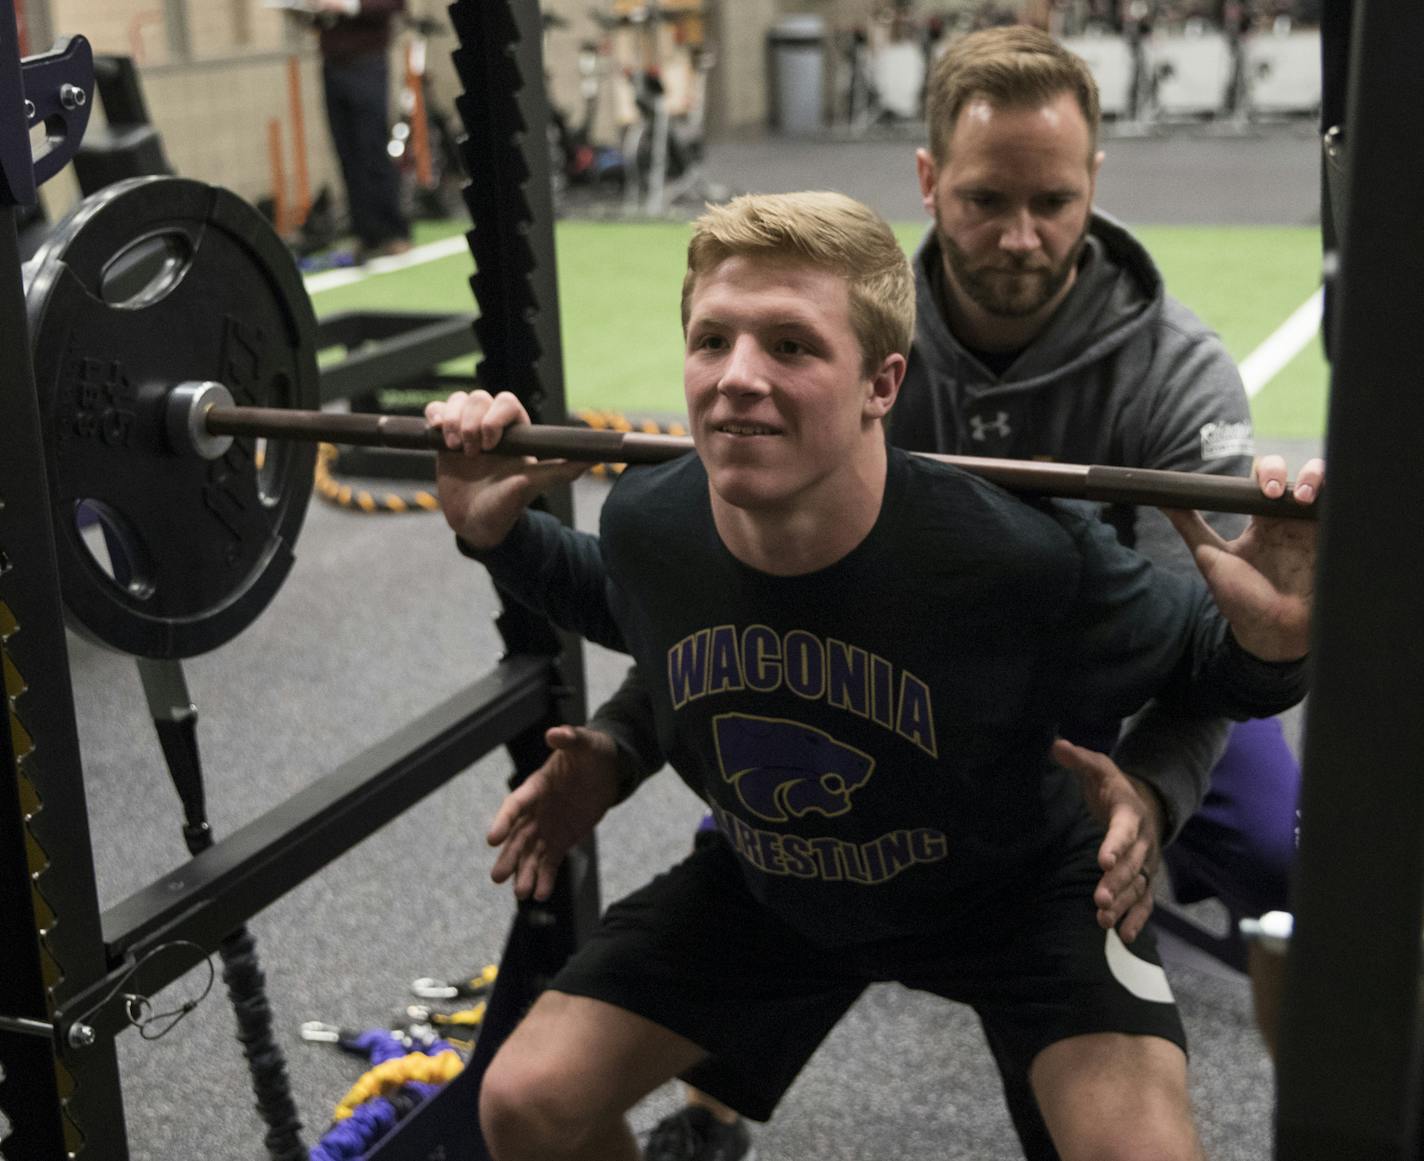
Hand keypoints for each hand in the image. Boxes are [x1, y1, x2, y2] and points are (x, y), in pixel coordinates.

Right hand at [425, 389, 586, 548]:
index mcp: (516, 432)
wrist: (474, 524)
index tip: (490, 444)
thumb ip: (561, 470)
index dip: (495, 416)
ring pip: (458, 400)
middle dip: (471, 421)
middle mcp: (492, 427)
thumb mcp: (532, 487)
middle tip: (471, 452)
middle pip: (480, 398)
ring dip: (452, 419)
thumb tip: (596, 458)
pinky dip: (435, 416)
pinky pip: (437, 410)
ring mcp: (467, 430)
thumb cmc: (506, 507)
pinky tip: (437, 435)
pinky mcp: (445, 436)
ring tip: (454, 447)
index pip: (507, 402)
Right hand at [487, 725, 621, 900]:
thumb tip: (555, 734)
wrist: (606, 769)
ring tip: (522, 894)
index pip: (515, 805)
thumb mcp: (585, 743)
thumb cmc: (592, 752)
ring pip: (531, 854)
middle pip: (518, 837)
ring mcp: (547, 827)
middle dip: (509, 857)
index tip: (492, 838)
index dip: (503, 821)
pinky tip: (541, 894)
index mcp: (536, 786)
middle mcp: (537, 810)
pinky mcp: (561, 840)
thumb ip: (570, 739)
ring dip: (525, 873)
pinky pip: (550, 861)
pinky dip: (545, 878)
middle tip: (497, 878)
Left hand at [1052, 738, 1161, 941]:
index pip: (1125, 829)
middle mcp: (1143, 840)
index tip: (1103, 860)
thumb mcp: (1097, 767)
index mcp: (1130, 812)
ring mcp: (1146, 862)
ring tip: (1104, 921)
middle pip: (1132, 864)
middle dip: (1117, 882)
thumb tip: (1056, 745)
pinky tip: (1122, 936)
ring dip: (1124, 904)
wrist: (1143, 802)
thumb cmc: (1111, 786)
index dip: (1116, 844)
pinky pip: (1145, 901)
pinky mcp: (1144, 878)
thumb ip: (1078, 759)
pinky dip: (1137, 918)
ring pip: (1138, 886)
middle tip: (1100, 899)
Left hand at [1163, 454, 1324, 660]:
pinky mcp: (1332, 542)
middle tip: (1273, 493)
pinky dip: (1339, 497)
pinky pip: (1342, 510)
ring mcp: (1312, 531)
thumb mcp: (1211, 558)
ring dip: (1315, 479)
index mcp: (1261, 522)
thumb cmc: (1241, 599)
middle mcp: (1287, 521)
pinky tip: (1327, 502)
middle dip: (1283, 472)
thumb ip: (1189, 526)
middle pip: (1291, 474)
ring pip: (1322, 484)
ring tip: (1303, 498)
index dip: (1264, 473)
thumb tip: (1161, 499)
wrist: (1272, 634)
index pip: (1263, 480)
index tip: (1261, 489)